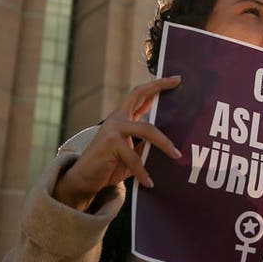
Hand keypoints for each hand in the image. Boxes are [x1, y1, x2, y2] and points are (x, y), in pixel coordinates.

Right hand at [53, 75, 182, 210]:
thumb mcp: (131, 153)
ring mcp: (113, 129)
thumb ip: (145, 144)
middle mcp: (117, 119)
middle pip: (140, 96)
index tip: (175, 79)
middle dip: (159, 86)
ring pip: (147, 130)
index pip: (139, 95)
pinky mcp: (110, 143)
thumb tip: (168, 142)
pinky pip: (135, 158)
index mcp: (122, 118)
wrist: (83, 179)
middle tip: (179, 81)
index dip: (156, 85)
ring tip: (177, 155)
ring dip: (164, 143)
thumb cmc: (109, 165)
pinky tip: (149, 182)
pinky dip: (143, 172)